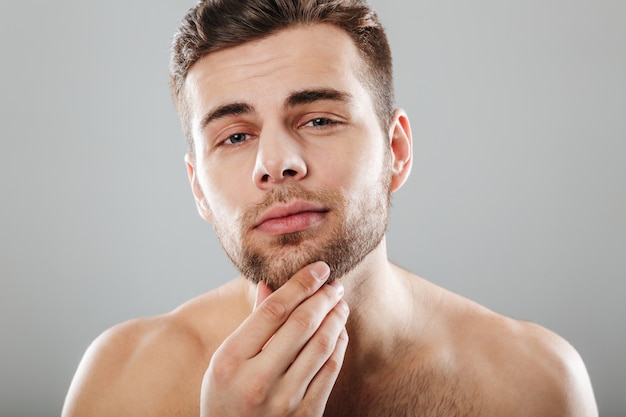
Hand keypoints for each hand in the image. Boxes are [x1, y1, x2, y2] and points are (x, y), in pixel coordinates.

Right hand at [200, 262, 349, 416]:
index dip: (300, 284)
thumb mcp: (224, 362)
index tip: (318, 269)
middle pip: (301, 324)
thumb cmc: (226, 399)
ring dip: (335, 318)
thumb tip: (269, 284)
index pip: (273, 310)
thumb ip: (250, 324)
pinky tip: (339, 331)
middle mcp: (257, 380)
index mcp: (231, 361)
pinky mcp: (305, 414)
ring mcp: (284, 400)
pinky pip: (330, 370)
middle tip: (334, 284)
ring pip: (321, 345)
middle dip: (323, 297)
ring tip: (339, 303)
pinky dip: (339, 344)